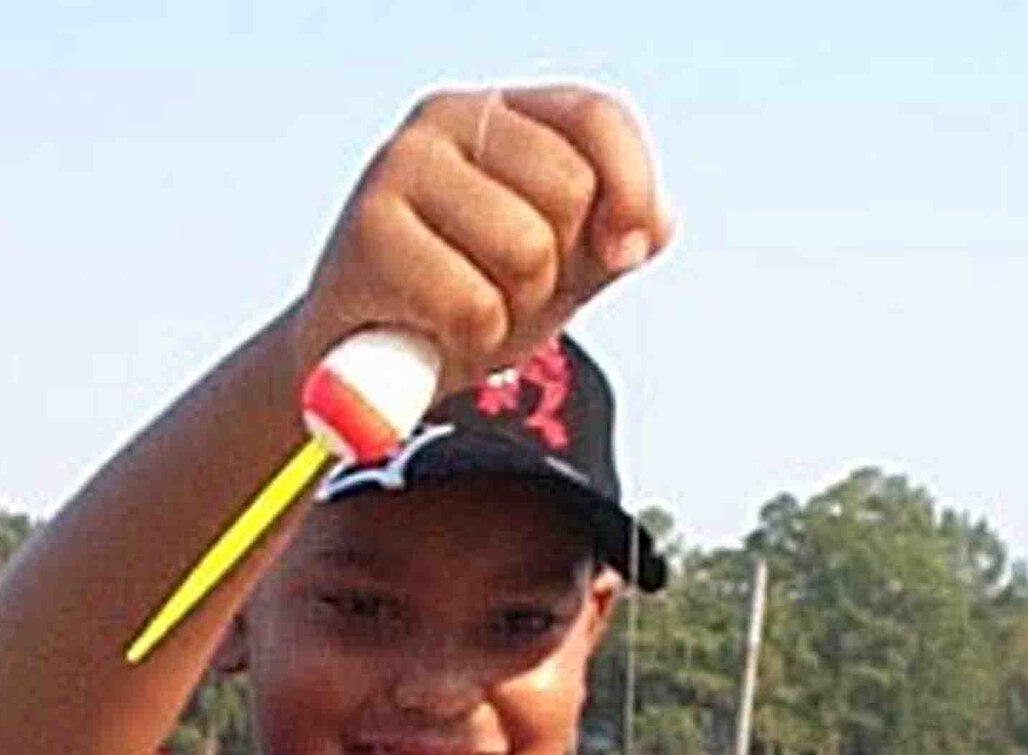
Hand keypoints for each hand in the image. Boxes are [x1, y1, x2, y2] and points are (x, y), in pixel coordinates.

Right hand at [295, 84, 672, 394]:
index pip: (599, 118)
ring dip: (514, 310)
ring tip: (472, 312)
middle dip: (557, 268)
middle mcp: (449, 118)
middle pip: (570, 190)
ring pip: (527, 248)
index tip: (624, 254)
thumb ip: (613, 238)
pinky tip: (435, 330)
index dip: (632, 191)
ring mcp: (402, 166)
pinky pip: (475, 304)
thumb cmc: (464, 304)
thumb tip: (661, 224)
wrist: (366, 367)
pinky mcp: (368, 230)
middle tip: (510, 291)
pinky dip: (472, 340)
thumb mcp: (558, 269)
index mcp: (505, 114)